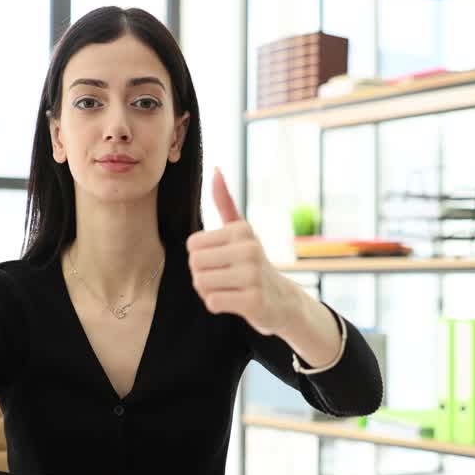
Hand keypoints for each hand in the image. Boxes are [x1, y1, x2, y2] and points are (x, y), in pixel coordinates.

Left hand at [187, 168, 303, 335]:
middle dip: (201, 276)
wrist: (282, 300)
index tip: (220, 262)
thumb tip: (216, 168)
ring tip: (228, 289)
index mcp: (241, 231)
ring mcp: (253, 275)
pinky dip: (217, 305)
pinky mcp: (254, 301)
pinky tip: (234, 302)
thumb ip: (225, 202)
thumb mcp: (241, 231)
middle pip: (195, 264)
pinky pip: (213, 302)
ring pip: (201, 283)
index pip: (192, 245)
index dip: (200, 258)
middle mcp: (249, 249)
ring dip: (208, 291)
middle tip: (223, 279)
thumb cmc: (252, 263)